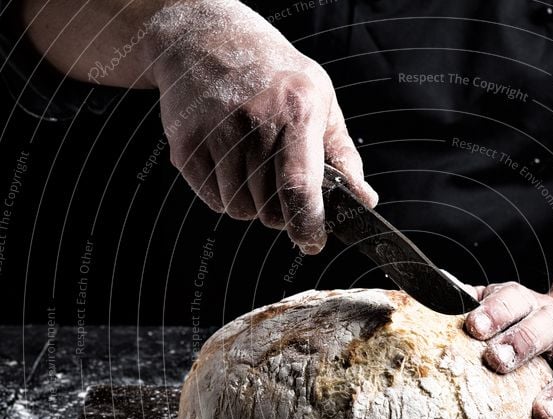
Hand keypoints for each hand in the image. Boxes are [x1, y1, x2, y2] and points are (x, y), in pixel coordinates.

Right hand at [148, 0, 376, 252]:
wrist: (204, 38)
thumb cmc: (273, 74)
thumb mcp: (320, 100)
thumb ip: (342, 155)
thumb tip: (364, 200)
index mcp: (296, 110)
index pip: (300, 186)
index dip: (307, 223)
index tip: (313, 243)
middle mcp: (254, 121)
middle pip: (270, 208)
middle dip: (282, 214)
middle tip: (281, 189)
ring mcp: (215, 133)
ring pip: (240, 210)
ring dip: (252, 205)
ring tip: (254, 170)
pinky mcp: (186, 145)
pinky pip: (214, 200)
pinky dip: (226, 195)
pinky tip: (230, 164)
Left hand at [464, 281, 552, 418]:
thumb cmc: (535, 320)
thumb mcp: (510, 304)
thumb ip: (474, 305)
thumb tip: (431, 299)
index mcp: (532, 306)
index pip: (514, 300)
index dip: (494, 311)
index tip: (473, 326)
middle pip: (545, 330)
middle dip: (522, 343)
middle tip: (498, 361)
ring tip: (542, 414)